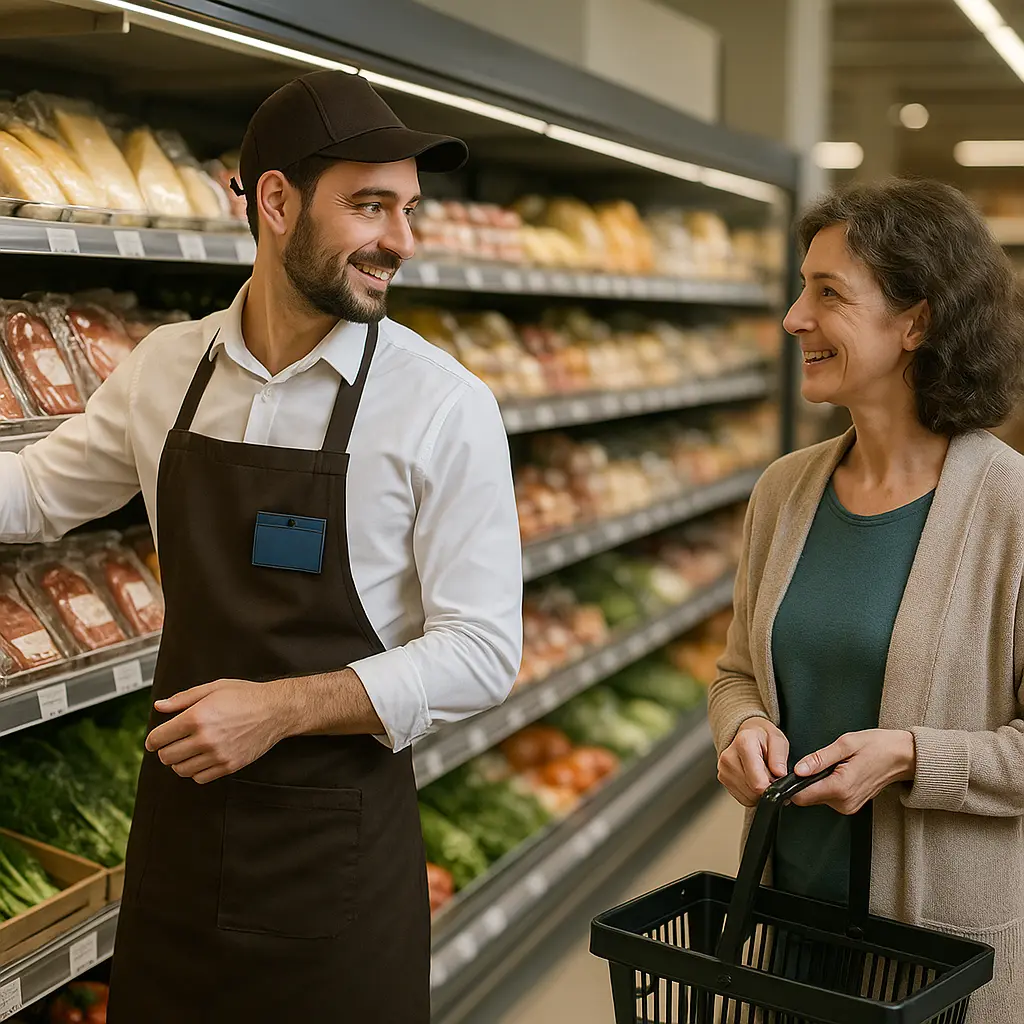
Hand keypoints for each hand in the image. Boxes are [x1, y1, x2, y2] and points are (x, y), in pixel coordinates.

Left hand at [146, 678, 289, 784]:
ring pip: (181, 770)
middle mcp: (205, 738)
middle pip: (167, 757)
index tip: (155, 740)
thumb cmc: (245, 696)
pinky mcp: (229, 765)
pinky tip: (201, 758)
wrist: (276, 710)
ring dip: (179, 762)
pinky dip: (195, 771)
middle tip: (171, 744)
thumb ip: (182, 699)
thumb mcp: (213, 688)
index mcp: (197, 717)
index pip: (159, 738)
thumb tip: (159, 707)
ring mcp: (218, 754)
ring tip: (187, 751)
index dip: (153, 739)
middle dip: (164, 750)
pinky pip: (199, 778)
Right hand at [718, 717, 789, 806]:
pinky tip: (753, 779)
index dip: (772, 786)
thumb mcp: (778, 740)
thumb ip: (779, 756)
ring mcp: (723, 769)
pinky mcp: (722, 779)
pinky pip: (742, 798)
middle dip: (767, 788)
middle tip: (771, 775)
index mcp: (744, 743)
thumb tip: (779, 774)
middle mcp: (729, 756)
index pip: (758, 782)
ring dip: (759, 792)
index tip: (778, 780)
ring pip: (748, 797)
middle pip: (753, 791)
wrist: (748, 734)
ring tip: (762, 775)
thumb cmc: (763, 738)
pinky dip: (752, 794)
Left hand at [791, 729, 915, 814]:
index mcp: (840, 788)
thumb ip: (819, 758)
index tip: (786, 773)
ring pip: (817, 797)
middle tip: (816, 762)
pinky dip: (827, 785)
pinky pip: (828, 797)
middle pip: (807, 797)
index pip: (801, 796)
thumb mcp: (845, 744)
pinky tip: (837, 772)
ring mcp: (848, 806)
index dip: (790, 785)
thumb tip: (798, 769)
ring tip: (831, 765)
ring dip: (817, 782)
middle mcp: (843, 803)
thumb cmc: (877, 746)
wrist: (903, 757)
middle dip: (804, 781)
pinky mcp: (851, 805)